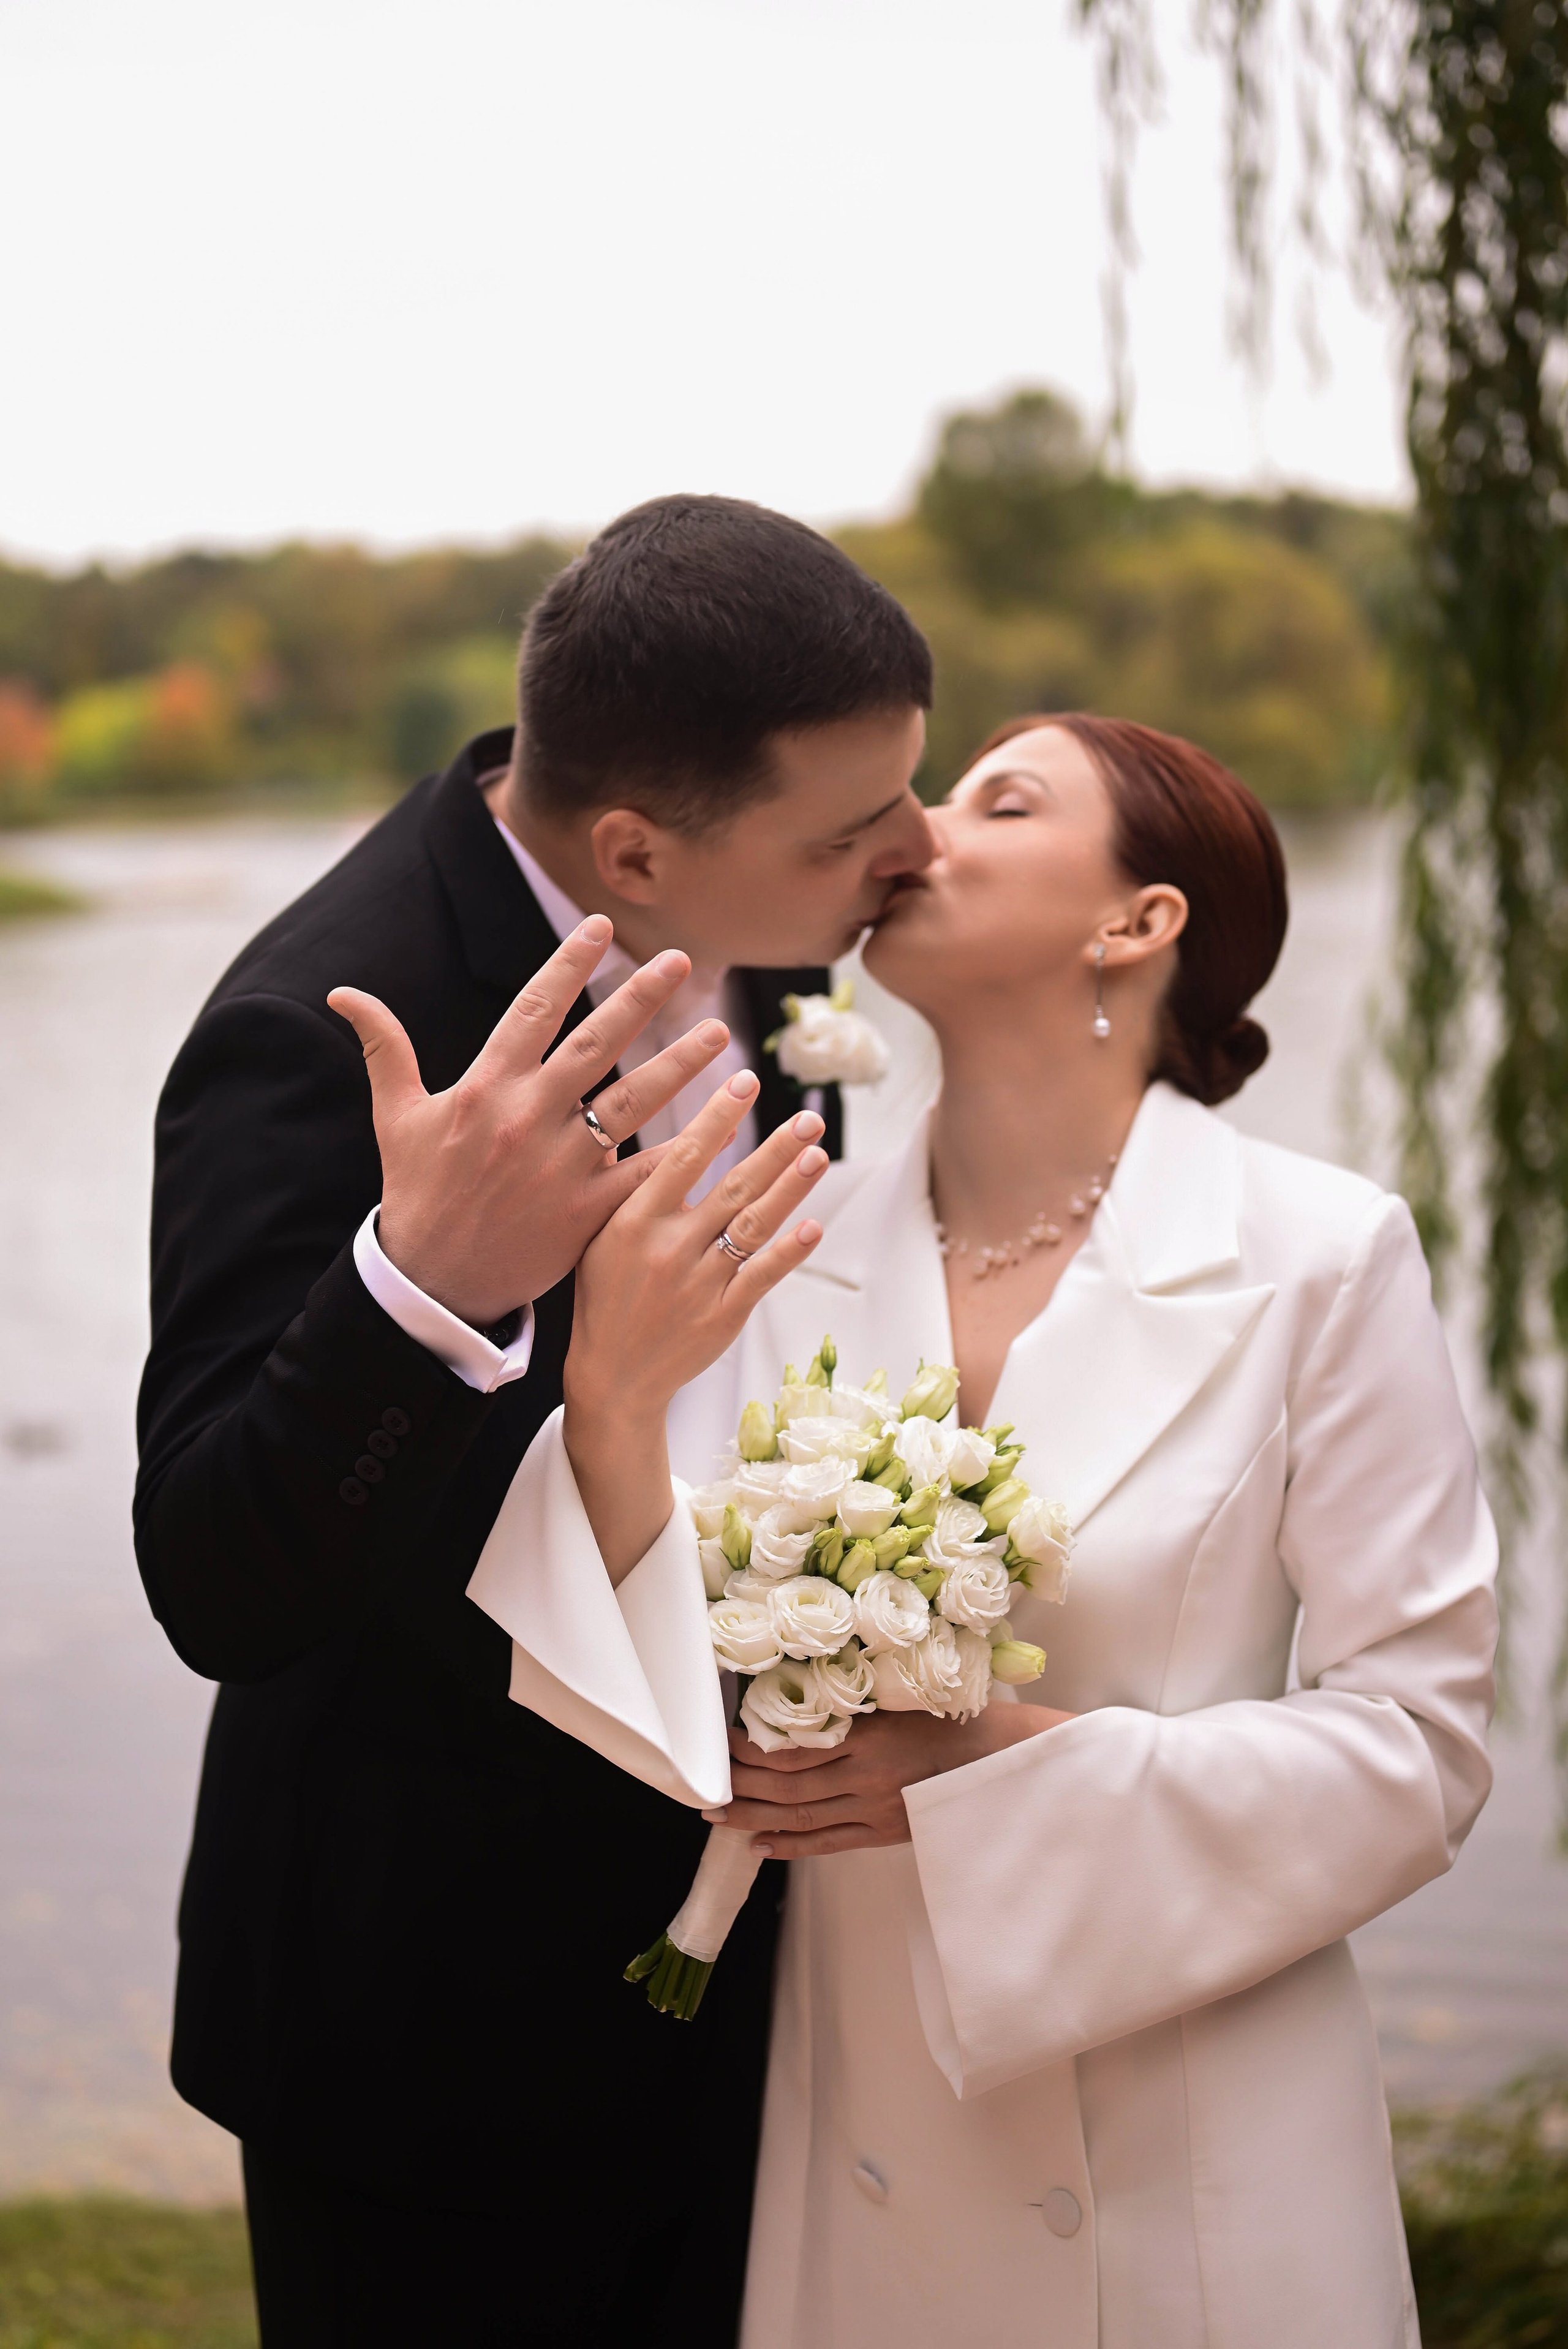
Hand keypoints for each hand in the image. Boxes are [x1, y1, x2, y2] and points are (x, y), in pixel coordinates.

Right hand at [328, 915, 726, 1326]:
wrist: (434, 1281)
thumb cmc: (417, 1192)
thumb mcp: (395, 1117)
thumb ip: (385, 1049)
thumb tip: (344, 993)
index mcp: (484, 1088)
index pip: (532, 1010)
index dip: (567, 964)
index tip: (599, 925)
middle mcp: (527, 1119)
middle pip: (595, 1045)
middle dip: (641, 999)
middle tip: (681, 961)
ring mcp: (561, 1166)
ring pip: (632, 1103)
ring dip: (680, 1066)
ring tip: (719, 1032)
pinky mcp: (587, 1211)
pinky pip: (645, 1173)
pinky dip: (685, 1149)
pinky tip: (723, 1123)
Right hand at [562, 1073, 830, 1577]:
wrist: (612, 1379)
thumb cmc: (602, 1300)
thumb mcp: (595, 1237)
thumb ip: (616, 1185)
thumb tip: (624, 1128)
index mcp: (634, 1222)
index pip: (683, 1156)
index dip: (717, 1116)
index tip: (744, 1081)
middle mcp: (671, 1248)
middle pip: (733, 1186)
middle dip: (775, 1148)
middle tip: (808, 1118)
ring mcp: (701, 1282)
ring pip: (754, 1225)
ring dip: (790, 1187)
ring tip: (817, 1153)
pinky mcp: (725, 1314)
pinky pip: (763, 1274)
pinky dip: (789, 1250)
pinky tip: (814, 1224)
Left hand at [704, 1704, 1073, 1857]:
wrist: (1001, 1760)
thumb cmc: (953, 1717)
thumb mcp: (899, 1697)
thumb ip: (853, 1703)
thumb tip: (798, 1697)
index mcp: (868, 1736)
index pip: (793, 1746)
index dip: (752, 1746)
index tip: (724, 1737)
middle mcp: (865, 1777)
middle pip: (787, 1785)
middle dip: (742, 1785)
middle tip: (706, 1782)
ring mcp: (874, 1810)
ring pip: (801, 1817)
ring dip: (754, 1817)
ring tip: (718, 1816)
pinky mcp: (884, 1832)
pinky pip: (829, 1843)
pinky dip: (792, 1845)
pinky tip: (761, 1844)